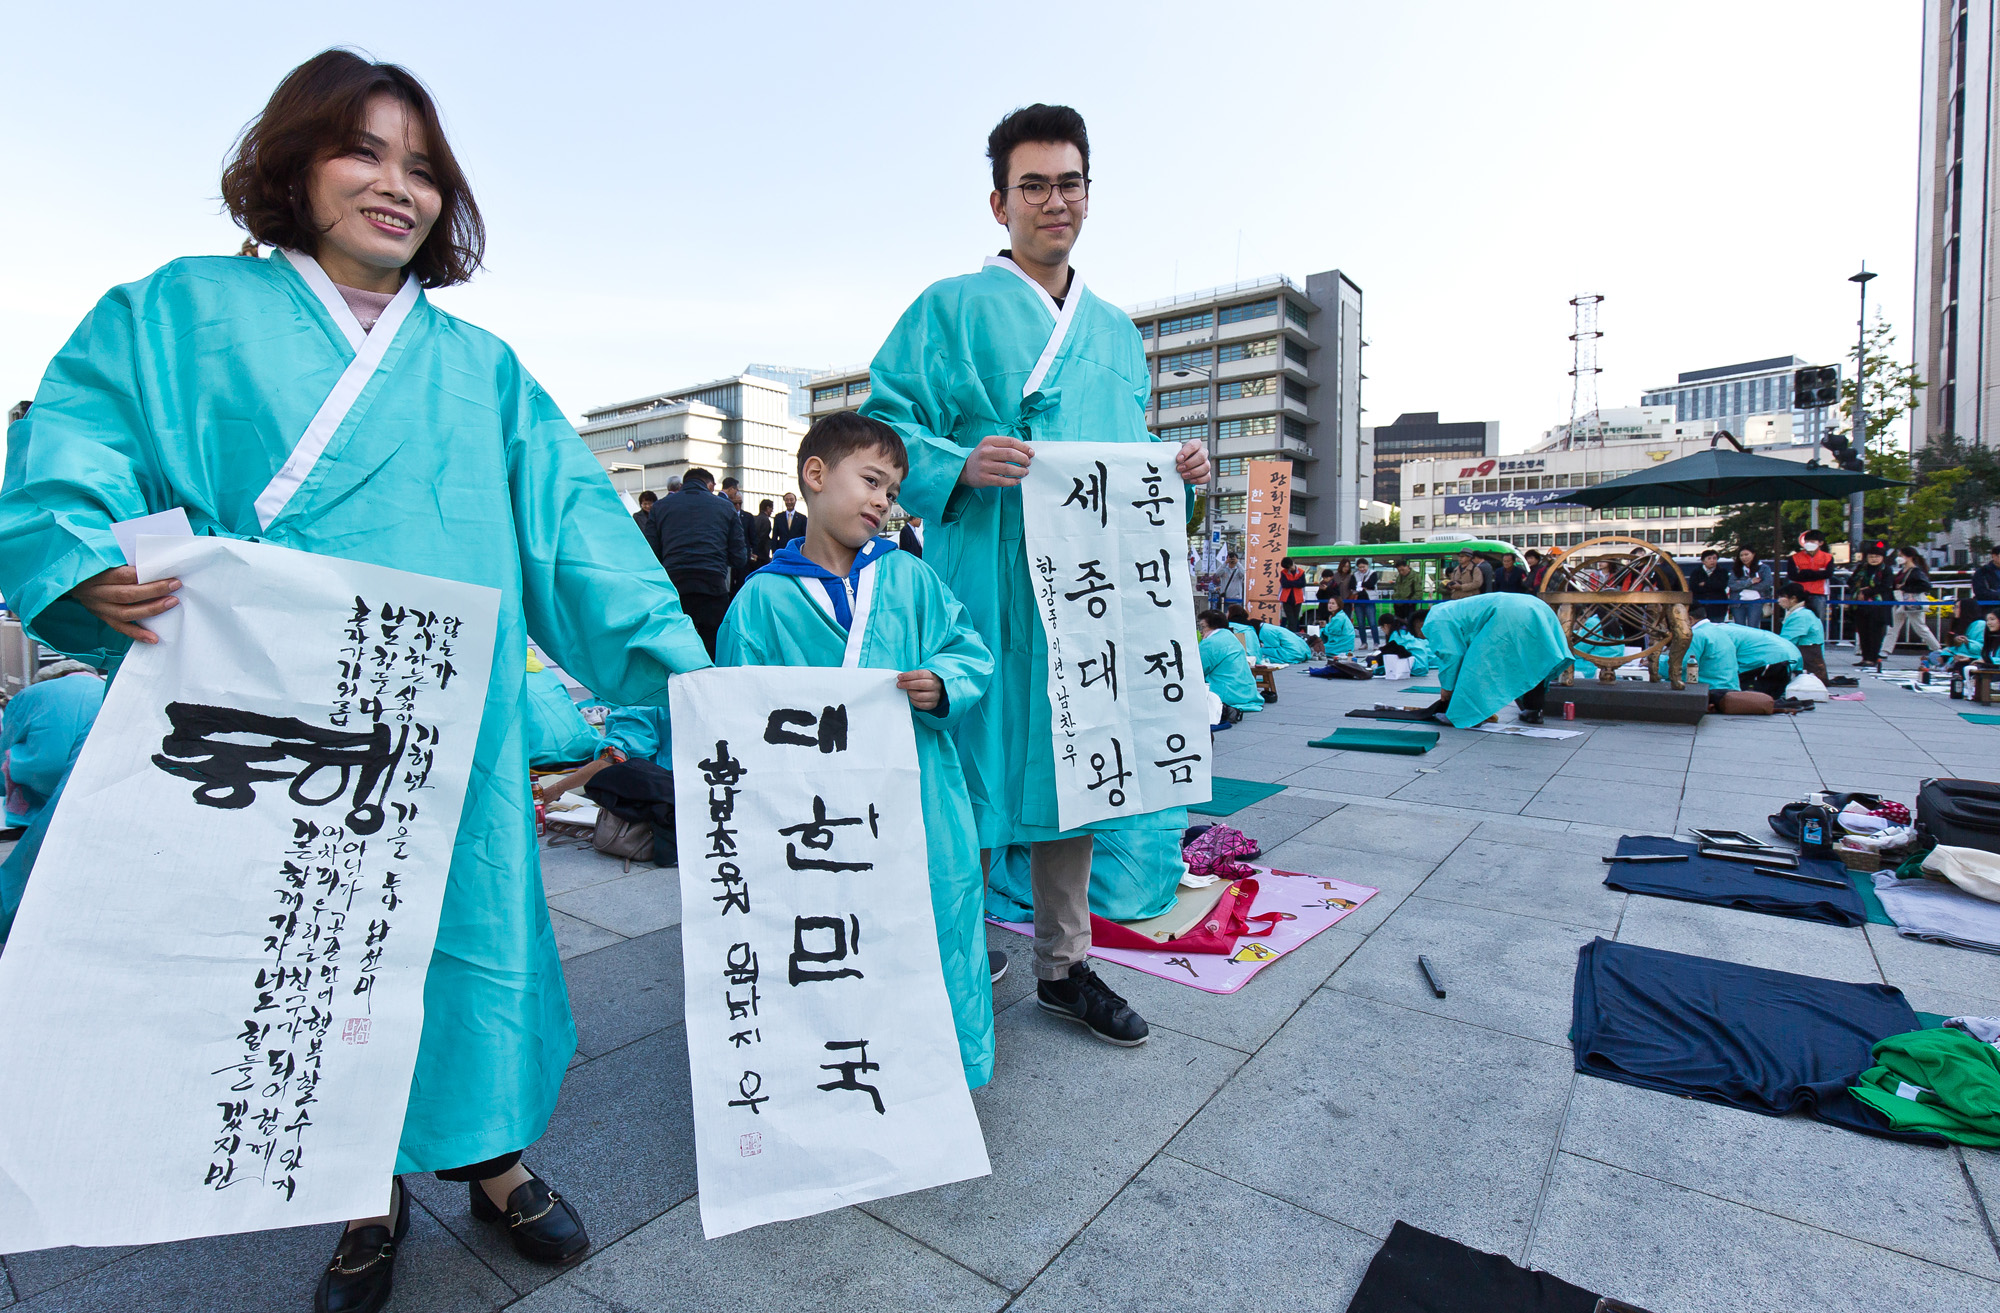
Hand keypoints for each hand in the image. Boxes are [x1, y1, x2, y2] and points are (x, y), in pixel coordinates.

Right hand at [65, 565, 179, 644]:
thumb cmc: (94, 566)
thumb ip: (123, 560)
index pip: (123, 575)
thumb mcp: (102, 559)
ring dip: (151, 610)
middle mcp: (96, 592)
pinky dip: (138, 634)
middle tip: (175, 585)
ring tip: (172, 603)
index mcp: (96, 574)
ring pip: (126, 613)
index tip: (167, 572)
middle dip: (154, 590)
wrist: (69, 580)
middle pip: (127, 594)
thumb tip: (153, 560)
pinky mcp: (103, 618)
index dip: (146, 574)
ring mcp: (99, 608)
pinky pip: (121, 628)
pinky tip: (154, 638)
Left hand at [897, 669, 943, 710]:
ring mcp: (935, 695)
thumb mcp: (921, 676)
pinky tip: (911, 698)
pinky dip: (913, 701)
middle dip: (907, 684)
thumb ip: (912, 676)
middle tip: (899, 685)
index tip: (899, 677)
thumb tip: (901, 678)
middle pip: (920, 684)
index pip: (920, 674)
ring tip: (907, 691)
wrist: (936, 691)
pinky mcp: (933, 704)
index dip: (908, 675)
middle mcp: (935, 685)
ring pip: (920, 696)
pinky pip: (921, 704)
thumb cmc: (925, 681)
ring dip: (910, 693)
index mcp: (932, 676)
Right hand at [959, 435, 1033, 487]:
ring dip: (1020, 471)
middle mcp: (985, 452)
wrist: (964, 469)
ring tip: (1024, 472)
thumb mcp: (990, 446)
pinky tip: (1017, 480)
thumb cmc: (982, 457)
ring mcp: (984, 466)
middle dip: (1024, 459)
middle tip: (1028, 463)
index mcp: (988, 441)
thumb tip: (1027, 452)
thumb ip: (1006, 446)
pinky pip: (1002, 481)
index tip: (1031, 453)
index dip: (1024, 448)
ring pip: (1008, 469)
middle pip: (1011, 454)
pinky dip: (1013, 481)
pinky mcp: (984, 478)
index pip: (1011, 442)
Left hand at [1175, 438, 1209, 484]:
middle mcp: (1203, 453)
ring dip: (1194, 472)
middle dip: (1190, 463)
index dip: (1186, 452)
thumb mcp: (1174, 455)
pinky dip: (1199, 480)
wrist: (1179, 469)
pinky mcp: (1207, 473)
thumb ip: (1172, 455)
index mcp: (1195, 445)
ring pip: (1206, 467)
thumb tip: (1165, 459)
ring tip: (1183, 475)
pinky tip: (1190, 480)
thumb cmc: (1177, 460)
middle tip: (1179, 469)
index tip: (1178, 459)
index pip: (1194, 445)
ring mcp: (1206, 463)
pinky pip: (1207, 477)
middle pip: (1201, 456)